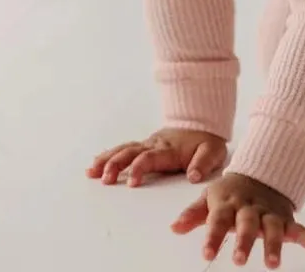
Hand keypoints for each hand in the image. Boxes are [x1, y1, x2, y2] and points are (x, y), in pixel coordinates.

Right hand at [87, 127, 226, 187]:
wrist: (202, 122)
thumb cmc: (205, 141)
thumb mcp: (212, 151)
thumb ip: (203, 163)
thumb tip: (194, 176)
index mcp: (169, 149)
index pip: (150, 158)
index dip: (139, 168)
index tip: (131, 183)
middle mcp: (154, 145)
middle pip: (130, 152)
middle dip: (116, 164)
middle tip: (105, 179)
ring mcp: (147, 144)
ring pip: (123, 149)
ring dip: (107, 160)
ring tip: (92, 171)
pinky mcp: (144, 145)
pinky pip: (123, 148)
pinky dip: (108, 155)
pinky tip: (96, 164)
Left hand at [172, 171, 304, 268]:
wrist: (260, 174)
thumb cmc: (230, 193)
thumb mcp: (209, 199)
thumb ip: (193, 214)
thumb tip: (174, 227)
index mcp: (228, 204)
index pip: (218, 220)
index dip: (212, 236)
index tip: (207, 253)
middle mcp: (250, 209)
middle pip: (247, 224)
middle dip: (244, 241)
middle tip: (239, 260)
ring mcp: (269, 214)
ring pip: (273, 228)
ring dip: (274, 245)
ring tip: (273, 264)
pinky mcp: (286, 219)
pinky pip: (300, 228)